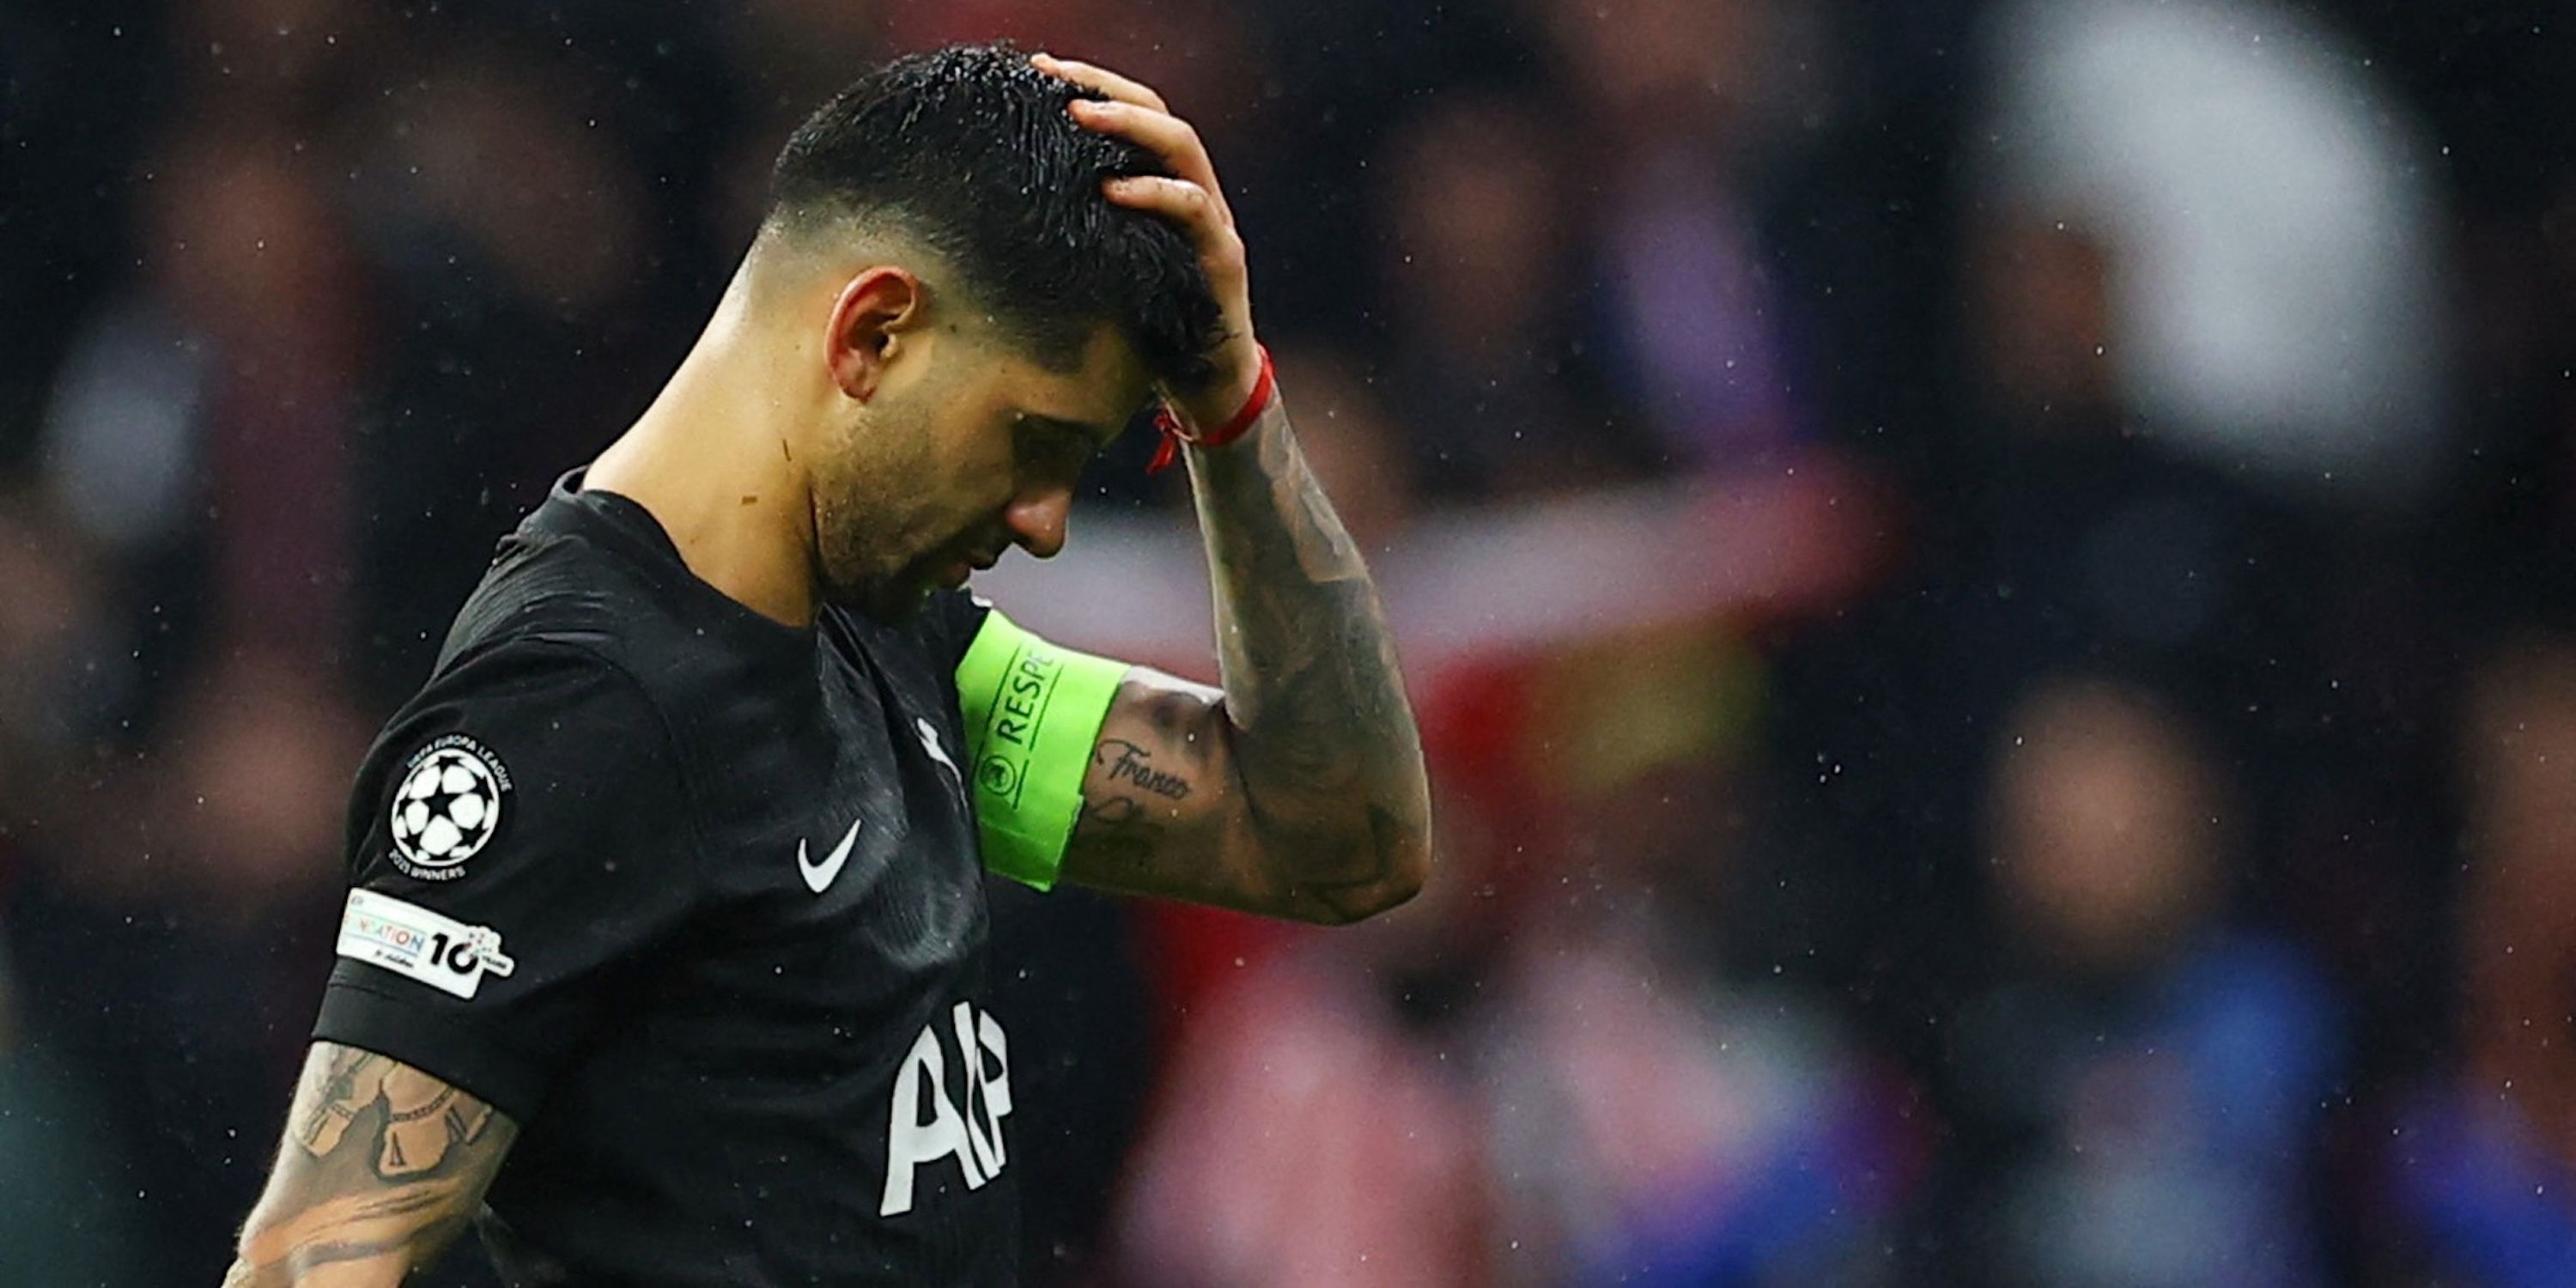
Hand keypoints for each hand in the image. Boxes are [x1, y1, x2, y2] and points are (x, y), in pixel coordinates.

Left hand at [1034, 52, 1262, 429]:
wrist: (1206, 389)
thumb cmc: (1148, 330)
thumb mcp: (1105, 271)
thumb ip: (1078, 234)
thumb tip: (998, 212)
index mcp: (1167, 191)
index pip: (1138, 117)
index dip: (1094, 86)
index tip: (1040, 70)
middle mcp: (1197, 196)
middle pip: (1162, 116)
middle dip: (1108, 91)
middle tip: (1054, 79)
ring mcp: (1214, 226)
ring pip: (1184, 149)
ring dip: (1130, 125)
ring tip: (1080, 114)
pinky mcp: (1223, 260)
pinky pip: (1194, 211)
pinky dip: (1154, 193)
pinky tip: (1113, 189)